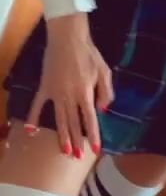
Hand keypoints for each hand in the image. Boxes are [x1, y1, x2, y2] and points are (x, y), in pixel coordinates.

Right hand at [25, 14, 113, 157]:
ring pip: (59, 119)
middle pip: (74, 123)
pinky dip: (33, 117)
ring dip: (62, 136)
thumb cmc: (89, 54)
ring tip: (64, 152)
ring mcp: (55, 93)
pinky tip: (30, 131)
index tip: (96, 150)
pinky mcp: (45, 87)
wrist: (68, 38)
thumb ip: (106, 92)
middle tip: (78, 157)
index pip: (90, 119)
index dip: (94, 135)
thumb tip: (102, 110)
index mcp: (85, 93)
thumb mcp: (104, 71)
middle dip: (77, 141)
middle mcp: (70, 96)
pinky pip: (38, 105)